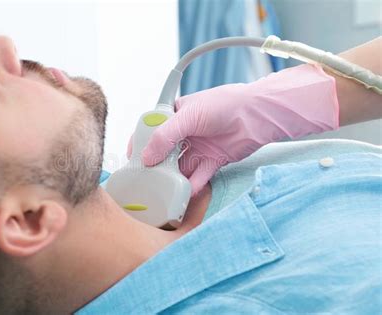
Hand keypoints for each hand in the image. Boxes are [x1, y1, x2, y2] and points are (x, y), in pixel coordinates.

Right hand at [128, 64, 338, 194]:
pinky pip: (199, 176)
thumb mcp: (188, 116)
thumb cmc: (224, 104)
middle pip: (164, 152)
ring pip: (180, 167)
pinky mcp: (213, 160)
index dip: (141, 144)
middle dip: (156, 166)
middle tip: (147, 179)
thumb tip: (146, 157)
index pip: (152, 130)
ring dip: (173, 178)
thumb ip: (165, 136)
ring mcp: (199, 147)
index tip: (133, 159)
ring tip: (165, 189)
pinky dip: (193, 184)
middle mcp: (185, 132)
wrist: (257, 114)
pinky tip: (187, 191)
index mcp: (175, 115)